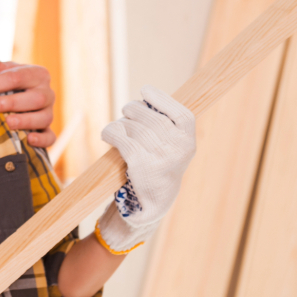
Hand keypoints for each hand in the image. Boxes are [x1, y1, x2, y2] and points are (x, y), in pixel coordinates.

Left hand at [0, 50, 56, 146]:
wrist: (2, 98)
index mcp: (35, 73)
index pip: (17, 77)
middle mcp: (46, 93)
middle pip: (36, 98)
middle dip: (12, 102)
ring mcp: (48, 112)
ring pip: (45, 117)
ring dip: (26, 121)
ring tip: (8, 123)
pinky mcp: (46, 131)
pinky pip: (50, 137)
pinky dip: (42, 140)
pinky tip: (29, 140)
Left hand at [96, 85, 195, 253]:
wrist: (150, 205)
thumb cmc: (157, 168)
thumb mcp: (170, 147)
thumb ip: (165, 124)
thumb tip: (147, 95)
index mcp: (188, 141)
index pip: (180, 112)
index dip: (161, 99)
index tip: (145, 90)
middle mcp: (179, 148)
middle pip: (148, 114)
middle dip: (132, 111)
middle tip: (126, 115)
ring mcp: (161, 156)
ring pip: (131, 125)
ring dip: (120, 125)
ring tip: (119, 132)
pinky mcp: (140, 164)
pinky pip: (120, 137)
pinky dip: (110, 133)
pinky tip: (107, 136)